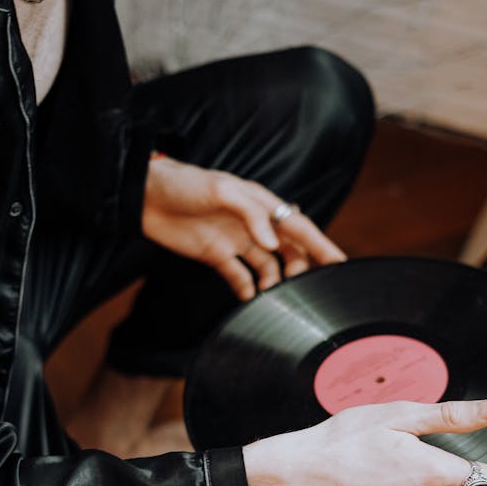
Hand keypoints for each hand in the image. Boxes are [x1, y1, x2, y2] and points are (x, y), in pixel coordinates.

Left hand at [142, 154, 344, 299]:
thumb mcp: (222, 190)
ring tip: (274, 299)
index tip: (341, 264)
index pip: (299, 227)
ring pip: (268, 268)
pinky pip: (240, 277)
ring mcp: (236, 241)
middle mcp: (254, 225)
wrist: (145, 196)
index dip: (322, 246)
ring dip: (274, 284)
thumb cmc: (186, 184)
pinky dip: (247, 290)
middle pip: (289, 252)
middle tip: (301, 290)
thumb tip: (272, 244)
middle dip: (300, 271)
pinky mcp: (216, 255)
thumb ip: (251, 214)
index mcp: (261, 204)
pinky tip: (250, 301)